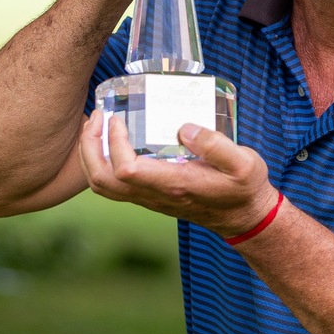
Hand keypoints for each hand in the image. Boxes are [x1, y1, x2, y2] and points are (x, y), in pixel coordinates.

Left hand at [78, 111, 279, 238]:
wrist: (244, 217)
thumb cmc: (244, 188)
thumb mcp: (244, 163)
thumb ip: (216, 145)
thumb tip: (183, 128)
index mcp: (175, 184)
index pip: (127, 170)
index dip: (114, 143)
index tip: (119, 118)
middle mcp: (156, 195)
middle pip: (102, 180)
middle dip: (89, 147)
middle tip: (96, 117)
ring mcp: (149, 198)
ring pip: (102, 186)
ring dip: (90, 155)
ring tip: (97, 126)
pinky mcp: (149, 197)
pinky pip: (112, 186)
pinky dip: (100, 162)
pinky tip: (110, 141)